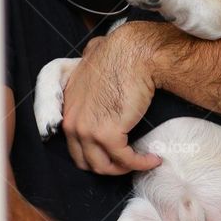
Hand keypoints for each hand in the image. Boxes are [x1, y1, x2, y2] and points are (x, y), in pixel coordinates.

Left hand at [61, 24, 163, 173]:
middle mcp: (72, 122)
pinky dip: (140, 163)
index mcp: (68, 108)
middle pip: (86, 161)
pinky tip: (153, 159)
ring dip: (124, 168)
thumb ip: (88, 63)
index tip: (114, 153)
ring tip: (141, 161)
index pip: (75, 145)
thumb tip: (93, 53)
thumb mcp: (91, 58)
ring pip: (103, 166)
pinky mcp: (107, 134)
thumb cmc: (118, 52)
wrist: (133, 54)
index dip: (96, 153)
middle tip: (128, 160)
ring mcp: (87, 130)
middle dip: (109, 165)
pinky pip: (125, 159)